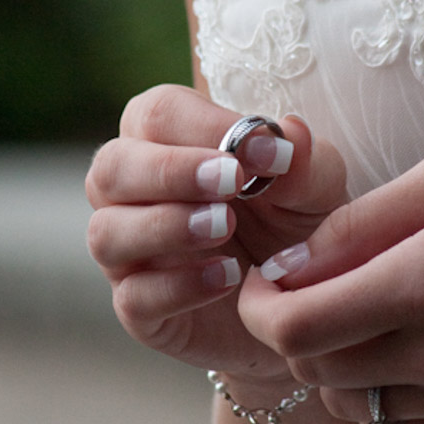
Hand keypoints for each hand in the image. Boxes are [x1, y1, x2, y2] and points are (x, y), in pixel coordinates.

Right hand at [86, 84, 347, 381]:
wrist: (303, 307)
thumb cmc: (297, 226)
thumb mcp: (317, 191)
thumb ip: (304, 163)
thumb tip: (291, 131)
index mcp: (167, 142)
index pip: (155, 113)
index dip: (203, 127)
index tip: (262, 153)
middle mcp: (132, 195)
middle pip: (112, 168)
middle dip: (169, 171)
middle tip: (231, 183)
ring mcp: (129, 255)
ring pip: (106, 233)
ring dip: (164, 226)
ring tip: (225, 227)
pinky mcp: (139, 310)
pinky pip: (133, 297)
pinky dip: (178, 286)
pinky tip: (228, 278)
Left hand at [238, 146, 423, 423]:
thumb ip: (359, 224)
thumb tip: (286, 264)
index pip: (294, 329)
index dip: (256, 305)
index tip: (264, 274)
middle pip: (312, 371)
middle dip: (288, 329)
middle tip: (310, 283)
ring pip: (350, 406)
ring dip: (331, 365)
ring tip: (360, 311)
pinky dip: (376, 393)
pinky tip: (401, 346)